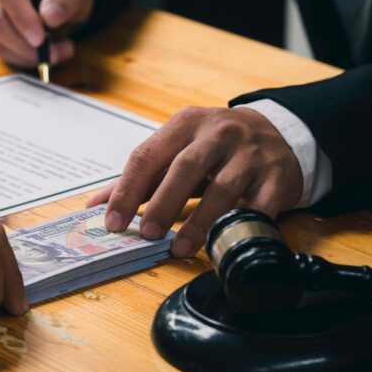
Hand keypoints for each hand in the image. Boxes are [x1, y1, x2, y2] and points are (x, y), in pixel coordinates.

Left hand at [88, 107, 302, 257]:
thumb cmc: (214, 147)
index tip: (113, 221)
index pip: (148, 155)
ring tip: (179, 248)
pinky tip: (223, 243)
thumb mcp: (176, 150)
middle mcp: (218, 132)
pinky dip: (240, 226)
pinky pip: (259, 206)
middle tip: (147, 234)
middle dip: (163, 203)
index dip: (127, 190)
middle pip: (185, 168)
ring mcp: (250, 154)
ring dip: (199, 222)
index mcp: (185, 123)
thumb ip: (139, 177)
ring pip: (222, 188)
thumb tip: (95, 206)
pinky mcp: (277, 177)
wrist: (276, 133)